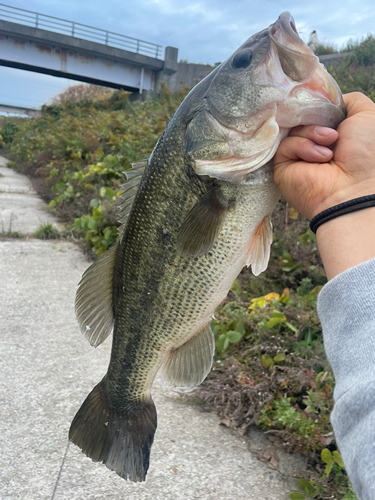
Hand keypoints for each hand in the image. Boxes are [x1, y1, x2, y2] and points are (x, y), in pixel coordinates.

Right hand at [273, 92, 374, 219]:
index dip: (319, 107)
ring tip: (329, 148)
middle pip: (302, 118)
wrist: (355, 189)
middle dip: (316, 120)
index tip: (326, 108)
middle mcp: (314, 146)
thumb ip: (349, 101)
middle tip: (333, 135)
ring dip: (313, 134)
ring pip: (293, 129)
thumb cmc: (367, 155)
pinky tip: (320, 159)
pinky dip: (303, 147)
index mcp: (332, 135)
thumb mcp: (367, 115)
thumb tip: (328, 101)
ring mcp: (297, 157)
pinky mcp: (282, 167)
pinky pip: (285, 145)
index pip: (315, 112)